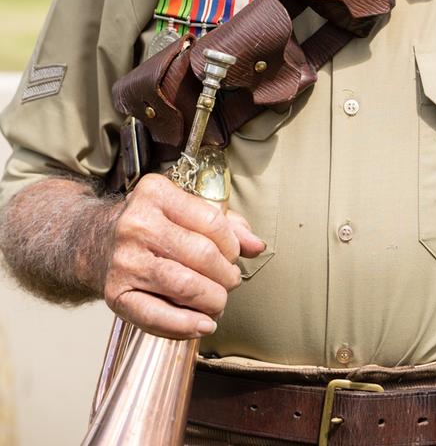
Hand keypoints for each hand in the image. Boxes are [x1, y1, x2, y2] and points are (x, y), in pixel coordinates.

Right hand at [102, 173, 264, 338]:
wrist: (94, 242)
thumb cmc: (152, 225)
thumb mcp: (184, 210)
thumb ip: (225, 225)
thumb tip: (257, 247)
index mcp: (156, 193)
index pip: (212, 222)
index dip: (232, 246)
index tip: (233, 257)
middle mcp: (137, 223)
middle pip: (201, 255)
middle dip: (226, 276)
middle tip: (229, 283)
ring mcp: (124, 259)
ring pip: (183, 285)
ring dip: (212, 300)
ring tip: (218, 303)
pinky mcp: (114, 293)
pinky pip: (155, 315)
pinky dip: (185, 325)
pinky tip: (203, 325)